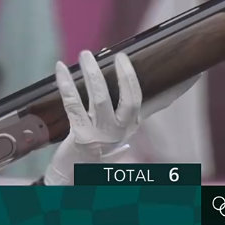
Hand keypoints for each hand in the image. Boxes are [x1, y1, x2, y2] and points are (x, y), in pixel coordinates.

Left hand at [45, 51, 141, 184]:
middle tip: (116, 54)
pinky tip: (60, 68)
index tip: (125, 57)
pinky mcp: (80, 136)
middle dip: (123, 74)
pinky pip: (73, 104)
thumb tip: (163, 85)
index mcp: (129, 126)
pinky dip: (66, 84)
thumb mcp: (117, 126)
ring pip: (99, 99)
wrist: (75, 170)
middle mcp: (119, 131)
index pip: (139, 100)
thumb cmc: (96, 141)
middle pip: (127, 100)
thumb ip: (130, 108)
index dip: (134, 78)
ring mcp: (100, 135)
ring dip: (92, 74)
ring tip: (85, 54)